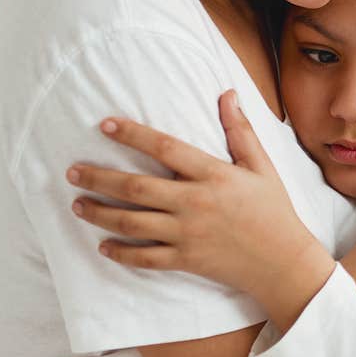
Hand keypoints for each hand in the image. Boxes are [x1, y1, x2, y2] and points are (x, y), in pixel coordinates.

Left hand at [68, 95, 334, 312]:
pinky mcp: (186, 260)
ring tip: (77, 204)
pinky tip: (103, 245)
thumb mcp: (261, 166)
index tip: (106, 124)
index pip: (165, 148)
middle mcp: (195, 203)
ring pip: (132, 223)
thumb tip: (227, 94)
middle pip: (136, 188)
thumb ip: (239, 131)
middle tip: (72, 171)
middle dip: (99, 178)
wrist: (283, 262)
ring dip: (100, 213)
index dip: (133, 134)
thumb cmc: (273, 210)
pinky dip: (121, 253)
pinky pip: (145, 258)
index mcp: (213, 175)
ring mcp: (187, 235)